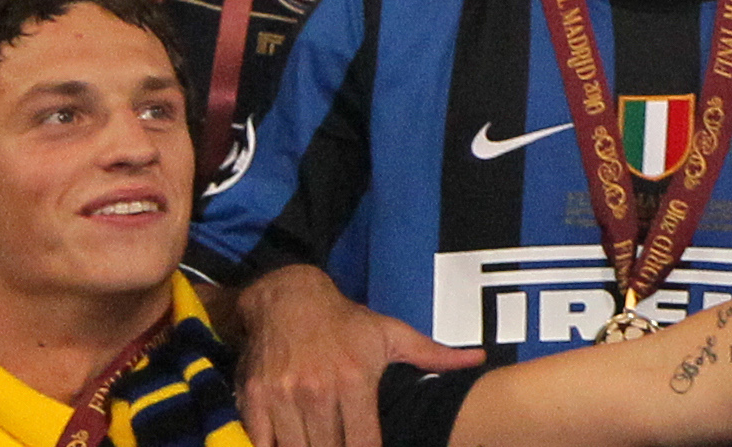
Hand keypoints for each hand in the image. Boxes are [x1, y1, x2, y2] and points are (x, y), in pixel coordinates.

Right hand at [233, 264, 484, 446]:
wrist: (288, 299)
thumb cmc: (345, 322)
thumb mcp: (391, 333)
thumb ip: (432, 355)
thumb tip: (478, 359)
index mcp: (355, 380)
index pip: (362, 443)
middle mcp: (317, 392)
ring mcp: (281, 398)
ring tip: (320, 445)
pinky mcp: (252, 401)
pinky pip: (260, 445)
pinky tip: (290, 445)